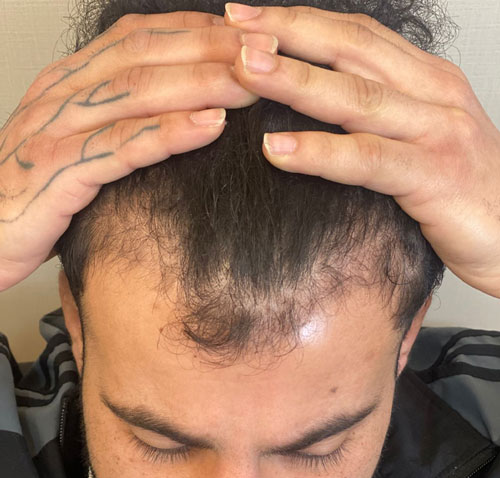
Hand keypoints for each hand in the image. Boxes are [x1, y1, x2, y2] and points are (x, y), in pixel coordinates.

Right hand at [0, 11, 256, 290]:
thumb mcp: (81, 140)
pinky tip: (210, 127)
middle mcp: (63, 93)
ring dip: (202, 83)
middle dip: (213, 49)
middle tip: (267, 52)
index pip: (141, 37)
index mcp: (71, 80)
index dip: (198, 30)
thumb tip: (185, 108)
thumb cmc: (39, 190)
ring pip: (138, 93)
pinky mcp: (57, 173)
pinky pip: (120, 146)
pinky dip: (169, 133)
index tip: (248, 34)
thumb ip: (122, 118)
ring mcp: (57, 129)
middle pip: (147, 55)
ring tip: (252, 84)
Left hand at [224, 3, 499, 298]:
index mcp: (424, 79)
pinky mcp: (435, 177)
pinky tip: (277, 149)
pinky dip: (320, 153)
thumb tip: (312, 106)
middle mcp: (432, 94)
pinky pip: (367, 160)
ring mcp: (437, 132)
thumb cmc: (459, 188)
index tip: (248, 15)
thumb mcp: (414, 137)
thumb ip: (373, 116)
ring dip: (296, 81)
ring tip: (245, 69)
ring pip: (356, 97)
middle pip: (351, 50)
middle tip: (235, 25)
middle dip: (290, 34)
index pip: (354, 35)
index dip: (300, 21)